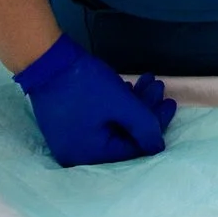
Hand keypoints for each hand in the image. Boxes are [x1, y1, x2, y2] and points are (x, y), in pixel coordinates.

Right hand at [14, 34, 176, 167]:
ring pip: (113, 124)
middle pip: (123, 135)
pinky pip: (99, 120)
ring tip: (148, 80)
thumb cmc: (85, 85)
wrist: (47, 61)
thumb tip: (158, 146)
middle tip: (159, 87)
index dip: (155, 125)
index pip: (133, 147)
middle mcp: (77, 154)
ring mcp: (70, 139)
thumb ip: (144, 125)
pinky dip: (116, 105)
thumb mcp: (122, 104)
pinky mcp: (68, 124)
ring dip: (132, 103)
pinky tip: (127, 86)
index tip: (170, 103)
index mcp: (89, 155)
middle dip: (144, 109)